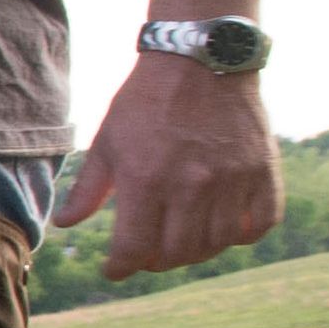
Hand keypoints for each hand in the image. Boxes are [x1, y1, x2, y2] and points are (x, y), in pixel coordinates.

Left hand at [56, 54, 282, 279]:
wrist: (201, 58)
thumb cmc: (146, 100)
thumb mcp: (108, 140)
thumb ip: (89, 188)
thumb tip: (65, 224)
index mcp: (145, 179)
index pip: (134, 250)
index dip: (120, 267)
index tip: (115, 268)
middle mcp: (191, 185)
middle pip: (176, 254)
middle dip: (155, 261)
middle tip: (148, 251)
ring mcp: (232, 180)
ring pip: (216, 245)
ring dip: (196, 250)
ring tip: (181, 237)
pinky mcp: (263, 171)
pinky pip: (260, 225)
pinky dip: (242, 235)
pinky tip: (223, 225)